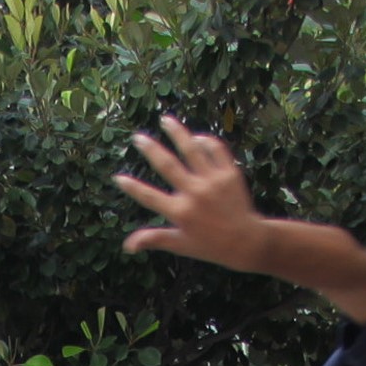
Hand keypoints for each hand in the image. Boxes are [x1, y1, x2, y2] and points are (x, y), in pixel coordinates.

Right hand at [116, 117, 265, 271]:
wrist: (246, 242)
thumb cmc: (211, 245)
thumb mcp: (180, 245)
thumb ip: (154, 239)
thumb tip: (127, 246)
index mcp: (180, 212)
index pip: (149, 197)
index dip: (132, 188)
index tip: (118, 177)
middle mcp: (194, 194)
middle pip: (168, 165)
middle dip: (150, 149)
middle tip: (138, 137)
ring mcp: (213, 181)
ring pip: (192, 150)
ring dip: (177, 133)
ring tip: (165, 120)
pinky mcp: (229, 174)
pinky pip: (216, 150)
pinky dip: (205, 141)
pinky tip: (196, 137)